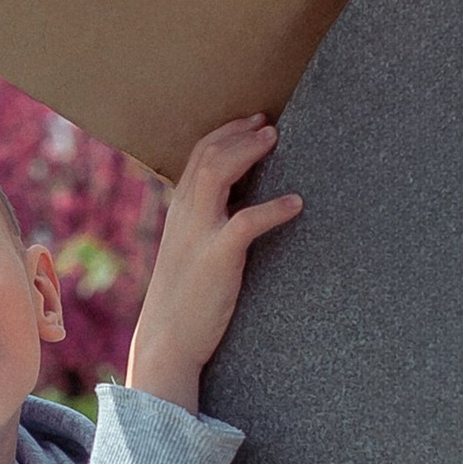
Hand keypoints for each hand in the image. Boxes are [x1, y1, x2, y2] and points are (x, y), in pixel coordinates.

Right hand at [124, 116, 300, 409]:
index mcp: (179, 213)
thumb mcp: (189, 254)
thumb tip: (235, 214)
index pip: (197, 157)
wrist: (166, 341)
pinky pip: (246, 222)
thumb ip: (205, 228)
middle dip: (238, 133)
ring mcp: (199, 234)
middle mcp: (185, 216)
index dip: (226, 133)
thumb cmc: (183, 302)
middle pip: (207, 155)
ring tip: (275, 139)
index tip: (253, 122)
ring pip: (217, 173)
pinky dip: (273, 209)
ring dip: (248, 152)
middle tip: (269, 124)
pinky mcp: (217, 258)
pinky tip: (296, 204)